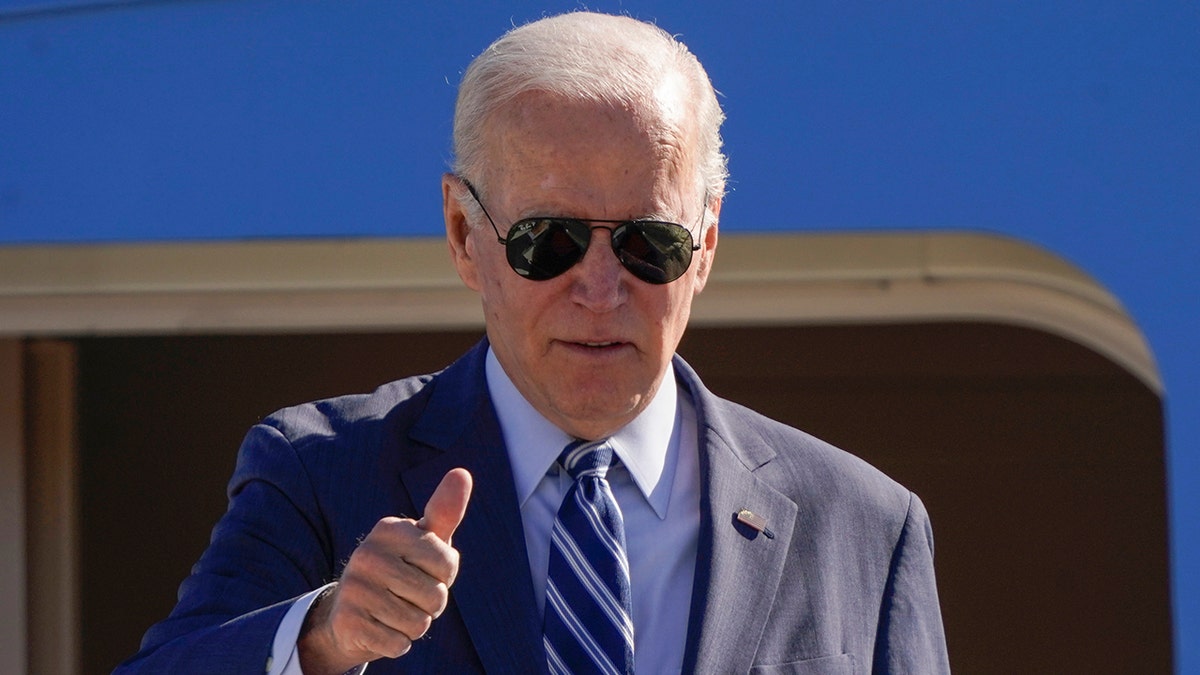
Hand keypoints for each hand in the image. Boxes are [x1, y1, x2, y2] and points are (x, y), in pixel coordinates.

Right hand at [298, 468, 472, 674]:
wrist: (349, 612)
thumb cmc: (401, 569)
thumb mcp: (424, 540)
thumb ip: (445, 511)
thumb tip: (462, 473)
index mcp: (389, 529)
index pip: (449, 564)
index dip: (444, 576)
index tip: (422, 570)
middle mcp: (368, 555)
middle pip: (436, 597)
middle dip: (431, 604)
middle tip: (407, 595)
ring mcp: (355, 589)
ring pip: (419, 623)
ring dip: (415, 624)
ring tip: (394, 611)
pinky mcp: (349, 623)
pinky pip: (400, 644)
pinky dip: (397, 643)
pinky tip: (381, 628)